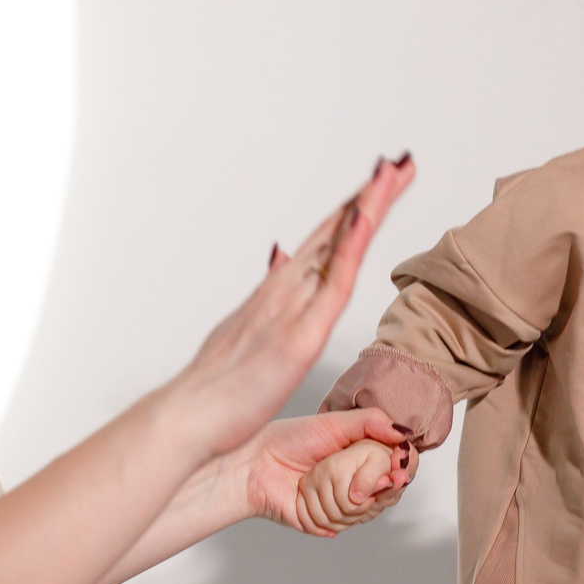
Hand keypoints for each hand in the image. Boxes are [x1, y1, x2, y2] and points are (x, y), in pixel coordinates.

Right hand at [165, 155, 416, 459]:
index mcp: (276, 296)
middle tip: (399, 162)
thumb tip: (280, 259)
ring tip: (391, 173)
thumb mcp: (249, 336)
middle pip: (333, 232)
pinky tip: (365, 219)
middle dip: (367, 196)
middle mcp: (282, 291)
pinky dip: (350, 248)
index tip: (379, 184)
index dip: (352, 212)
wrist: (184, 420)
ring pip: (336, 246)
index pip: (322, 243)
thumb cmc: (216, 393)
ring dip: (365, 206)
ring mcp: (289, 308)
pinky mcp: (298, 336)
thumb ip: (268, 298)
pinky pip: (331, 284)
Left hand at [244, 412, 412, 535]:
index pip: (403, 467)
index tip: (395, 471)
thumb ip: (373, 422)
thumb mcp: (335, 422)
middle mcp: (360, 481)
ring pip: (367, 510)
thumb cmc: (290, 439)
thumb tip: (403, 432)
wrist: (254, 465)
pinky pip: (343, 522)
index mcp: (366, 456)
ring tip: (314, 476)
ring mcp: (345, 504)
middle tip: (347, 472)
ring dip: (340, 493)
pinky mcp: (328, 522)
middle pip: (390, 493)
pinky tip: (307, 493)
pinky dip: (324, 506)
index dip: (403, 470)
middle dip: (370, 483)